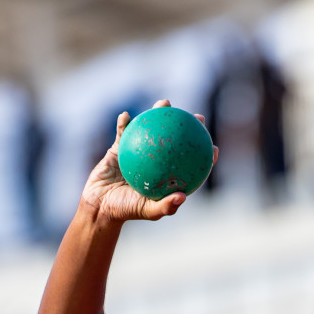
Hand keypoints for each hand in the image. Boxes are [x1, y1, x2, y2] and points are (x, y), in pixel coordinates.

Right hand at [80, 99, 217, 223]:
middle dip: (187, 126)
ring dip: (158, 113)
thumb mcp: (147, 211)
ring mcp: (137, 152)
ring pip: (151, 129)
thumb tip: (183, 197)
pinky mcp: (119, 148)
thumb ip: (165, 206)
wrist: (100, 205)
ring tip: (165, 103)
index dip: (203, 155)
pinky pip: (122, 132)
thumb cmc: (125, 210)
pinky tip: (126, 116)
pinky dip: (124, 123)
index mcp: (164, 175)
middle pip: (174, 140)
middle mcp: (154, 161)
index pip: (189, 164)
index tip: (213, 147)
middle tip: (197, 117)